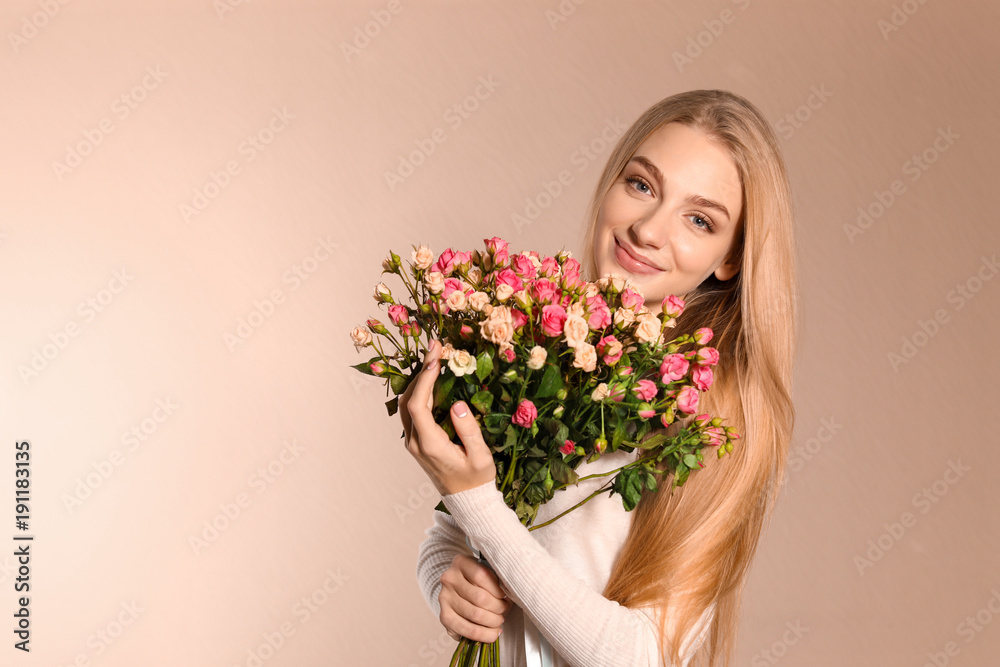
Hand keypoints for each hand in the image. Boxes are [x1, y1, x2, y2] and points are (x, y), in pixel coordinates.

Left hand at [399, 339, 496, 495]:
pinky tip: (432, 379)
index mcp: (430, 445)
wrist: (467, 502)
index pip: (418, 405)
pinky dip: (419, 391)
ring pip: (406, 404)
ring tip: (434, 358)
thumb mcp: (480, 457)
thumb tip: (458, 404)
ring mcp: (413, 443)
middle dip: (420, 372)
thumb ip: (469, 430)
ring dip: (418, 380)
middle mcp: (415, 443)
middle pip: (408, 400)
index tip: (436, 358)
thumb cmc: (477, 479)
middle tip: (435, 347)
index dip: (424, 379)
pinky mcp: (416, 442)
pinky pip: (412, 411)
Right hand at [439, 553, 512, 642]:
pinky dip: (484, 634)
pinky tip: (493, 632)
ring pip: (475, 615)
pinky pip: (467, 630)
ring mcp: (444, 598)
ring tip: (499, 620)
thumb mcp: (486, 571)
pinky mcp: (444, 617)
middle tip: (505, 609)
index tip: (506, 595)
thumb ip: (497, 579)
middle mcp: (449, 579)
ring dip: (493, 621)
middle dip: (498, 607)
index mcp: (461, 562)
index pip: (482, 575)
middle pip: (480, 598)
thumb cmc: (478, 581)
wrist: (458, 590)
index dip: (498, 589)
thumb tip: (510, 594)